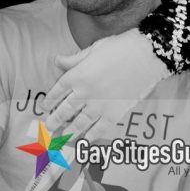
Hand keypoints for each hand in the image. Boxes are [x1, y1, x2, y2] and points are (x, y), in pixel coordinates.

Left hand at [41, 29, 169, 140]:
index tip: (44, 107)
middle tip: (49, 127)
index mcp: (77, 75)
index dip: (49, 100)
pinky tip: (84, 142)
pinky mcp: (113, 114)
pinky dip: (90, 137)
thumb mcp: (92, 49)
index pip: (57, 91)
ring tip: (63, 137)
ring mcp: (99, 105)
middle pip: (64, 110)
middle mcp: (84, 93)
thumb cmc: (118, 48)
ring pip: (79, 123)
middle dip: (55, 120)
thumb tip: (57, 60)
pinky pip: (98, 130)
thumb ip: (73, 59)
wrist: (145, 56)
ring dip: (69, 131)